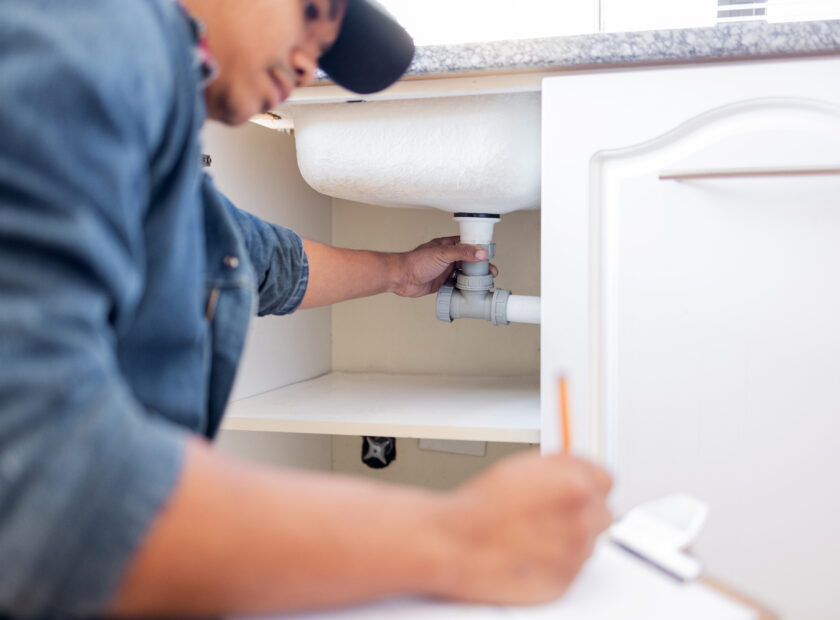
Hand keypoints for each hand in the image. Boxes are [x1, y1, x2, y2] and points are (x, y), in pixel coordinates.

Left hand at [392, 236, 498, 297]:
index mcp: (447, 245)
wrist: (401, 278)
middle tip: (490, 273)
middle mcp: (447, 257)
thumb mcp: (443, 254)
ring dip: (473, 279)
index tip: (490, 255)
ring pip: (463, 274)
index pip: (468, 244)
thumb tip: (480, 252)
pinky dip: (463, 288)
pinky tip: (469, 291)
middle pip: (468, 261)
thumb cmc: (416, 262)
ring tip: (483, 283)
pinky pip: (456, 285)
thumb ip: (462, 252)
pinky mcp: (441, 282)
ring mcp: (444, 270)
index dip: (480, 249)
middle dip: (480, 267)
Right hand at [437, 451, 611, 605]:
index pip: (605, 478)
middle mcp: (581, 521)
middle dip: (581, 508)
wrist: (458, 544)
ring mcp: (575, 554)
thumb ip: (562, 466)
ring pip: (588, 539)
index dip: (586, 479)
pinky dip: (558, 559)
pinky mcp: (565, 581)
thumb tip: (578, 467)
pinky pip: (574, 566)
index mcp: (575, 486)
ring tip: (533, 530)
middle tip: (550, 509)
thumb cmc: (481, 506)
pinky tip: (532, 550)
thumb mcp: (523, 465)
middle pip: (602, 510)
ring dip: (569, 535)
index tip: (575, 483)